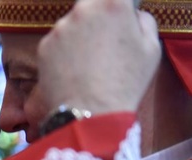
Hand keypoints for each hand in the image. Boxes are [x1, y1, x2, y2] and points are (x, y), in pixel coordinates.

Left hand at [37, 0, 160, 114]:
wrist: (90, 113)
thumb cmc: (125, 84)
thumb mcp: (151, 49)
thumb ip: (142, 22)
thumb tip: (132, 16)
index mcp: (113, 4)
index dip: (116, 10)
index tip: (115, 23)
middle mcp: (83, 10)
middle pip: (89, 6)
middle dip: (95, 20)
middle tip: (102, 45)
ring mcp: (60, 28)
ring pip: (71, 26)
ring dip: (78, 37)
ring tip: (87, 65)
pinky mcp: (43, 47)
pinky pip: (56, 45)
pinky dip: (62, 54)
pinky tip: (73, 72)